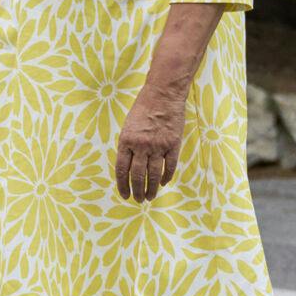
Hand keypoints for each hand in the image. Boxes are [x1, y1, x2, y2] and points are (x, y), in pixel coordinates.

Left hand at [116, 87, 185, 201]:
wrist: (162, 95)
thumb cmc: (142, 110)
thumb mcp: (128, 127)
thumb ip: (128, 146)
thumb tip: (128, 168)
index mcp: (126, 141)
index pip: (122, 170)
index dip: (122, 185)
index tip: (124, 195)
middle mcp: (141, 146)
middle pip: (137, 175)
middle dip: (137, 191)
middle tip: (138, 200)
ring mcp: (158, 146)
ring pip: (154, 174)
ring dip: (151, 188)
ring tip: (150, 197)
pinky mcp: (173, 144)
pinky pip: (169, 166)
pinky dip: (166, 177)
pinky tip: (163, 183)